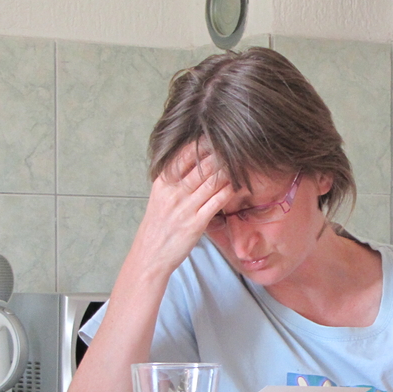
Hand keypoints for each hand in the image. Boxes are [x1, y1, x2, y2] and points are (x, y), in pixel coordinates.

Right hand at [129, 144, 235, 277]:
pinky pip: (217, 201)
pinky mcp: (196, 223)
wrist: (150, 255)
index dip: (202, 144)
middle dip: (220, 154)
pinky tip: (239, 184)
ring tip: (241, 160)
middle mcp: (173, 192)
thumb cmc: (158, 227)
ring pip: (211, 181)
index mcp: (163, 183)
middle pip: (201, 166)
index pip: (184, 155)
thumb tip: (191, 164)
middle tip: (236, 145)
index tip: (217, 136)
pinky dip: (230, 190)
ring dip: (228, 170)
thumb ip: (173, 181)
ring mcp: (185, 207)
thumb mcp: (159, 198)